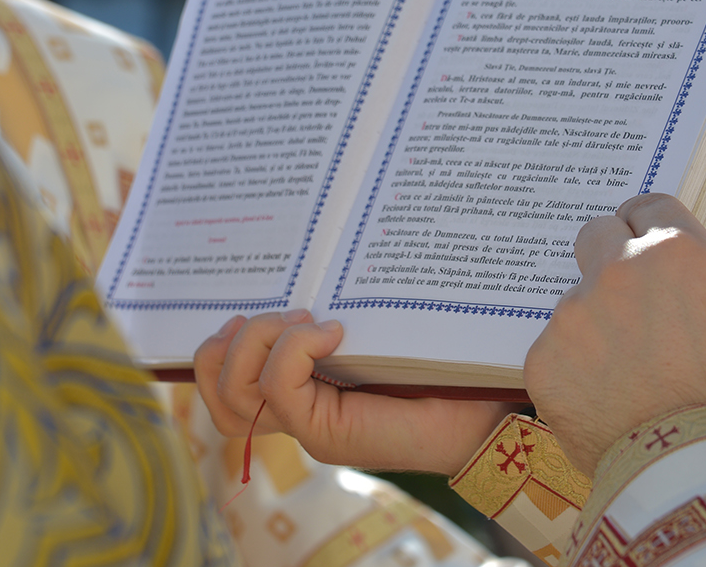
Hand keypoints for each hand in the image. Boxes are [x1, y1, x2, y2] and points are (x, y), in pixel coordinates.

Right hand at [194, 310, 518, 475]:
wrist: (491, 411)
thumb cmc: (445, 365)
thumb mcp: (380, 327)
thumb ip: (343, 309)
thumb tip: (315, 271)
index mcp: (304, 389)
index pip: (224, 383)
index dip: (215, 347)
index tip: (250, 306)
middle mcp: (298, 412)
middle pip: (218, 393)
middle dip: (224, 345)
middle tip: (283, 314)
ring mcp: (309, 427)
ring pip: (236, 392)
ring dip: (258, 342)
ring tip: (307, 321)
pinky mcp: (328, 435)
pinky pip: (277, 388)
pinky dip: (294, 350)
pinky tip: (334, 332)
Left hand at [525, 194, 705, 475]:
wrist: (698, 478)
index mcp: (677, 251)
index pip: (649, 205)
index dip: (651, 225)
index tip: (649, 243)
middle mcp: (617, 269)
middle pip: (597, 234)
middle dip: (610, 256)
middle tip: (628, 298)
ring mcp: (573, 313)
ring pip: (574, 300)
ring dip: (593, 322)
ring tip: (626, 374)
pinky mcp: (542, 359)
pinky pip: (554, 351)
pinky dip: (572, 371)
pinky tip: (602, 402)